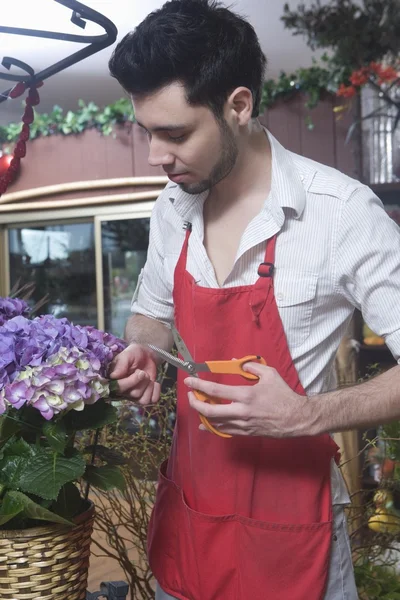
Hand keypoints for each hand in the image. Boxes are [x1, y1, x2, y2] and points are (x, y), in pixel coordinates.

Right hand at [109, 344, 159, 404]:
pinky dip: (156, 391)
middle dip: (143, 380)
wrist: (146, 355)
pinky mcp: (145, 396)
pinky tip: (154, 383)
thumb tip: (114, 376)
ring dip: (149, 387)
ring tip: (148, 378)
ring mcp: (134, 396)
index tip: (138, 371)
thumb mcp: (126, 355)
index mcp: (115, 381)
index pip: (120, 389)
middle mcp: (124, 391)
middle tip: (143, 371)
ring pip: (143, 400)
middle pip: (134, 394)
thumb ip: (120, 364)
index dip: (131, 381)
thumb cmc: (133, 354)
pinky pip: (152, 400)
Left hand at [184, 362, 317, 437]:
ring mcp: (243, 424)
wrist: (297, 418)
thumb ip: (251, 366)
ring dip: (203, 414)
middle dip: (195, 403)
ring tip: (197, 405)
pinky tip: (206, 424)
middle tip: (190, 396)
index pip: (215, 391)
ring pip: (216, 423)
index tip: (189, 381)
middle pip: (210, 411)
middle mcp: (242, 411)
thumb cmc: (283, 394)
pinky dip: (213, 427)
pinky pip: (225, 431)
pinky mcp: (247, 433)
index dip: (198, 386)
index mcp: (246, 395)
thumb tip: (235, 363)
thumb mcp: (269, 374)